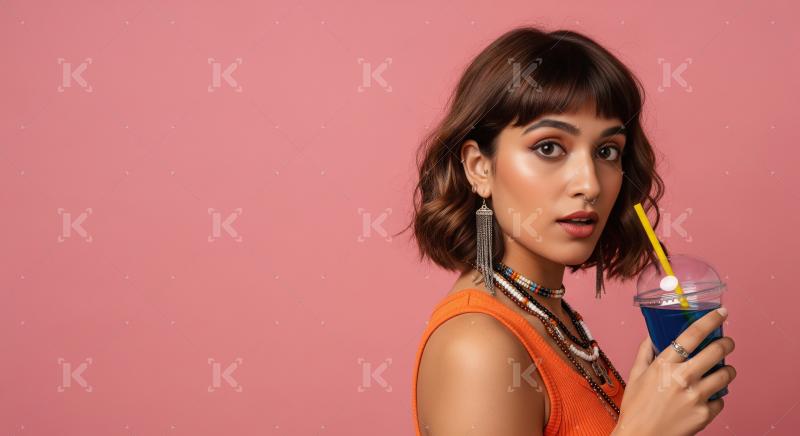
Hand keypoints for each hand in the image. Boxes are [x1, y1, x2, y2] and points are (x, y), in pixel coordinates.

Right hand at [612, 307, 735, 435]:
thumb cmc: (636, 408)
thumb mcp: (636, 376)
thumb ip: (645, 353)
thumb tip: (652, 335)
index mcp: (664, 365)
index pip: (692, 335)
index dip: (710, 320)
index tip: (721, 313)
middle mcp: (682, 378)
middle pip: (716, 351)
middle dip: (727, 343)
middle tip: (727, 342)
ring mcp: (696, 396)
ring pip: (725, 374)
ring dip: (727, 370)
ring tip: (722, 370)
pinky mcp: (705, 414)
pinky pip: (721, 400)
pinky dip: (716, 397)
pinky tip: (707, 397)